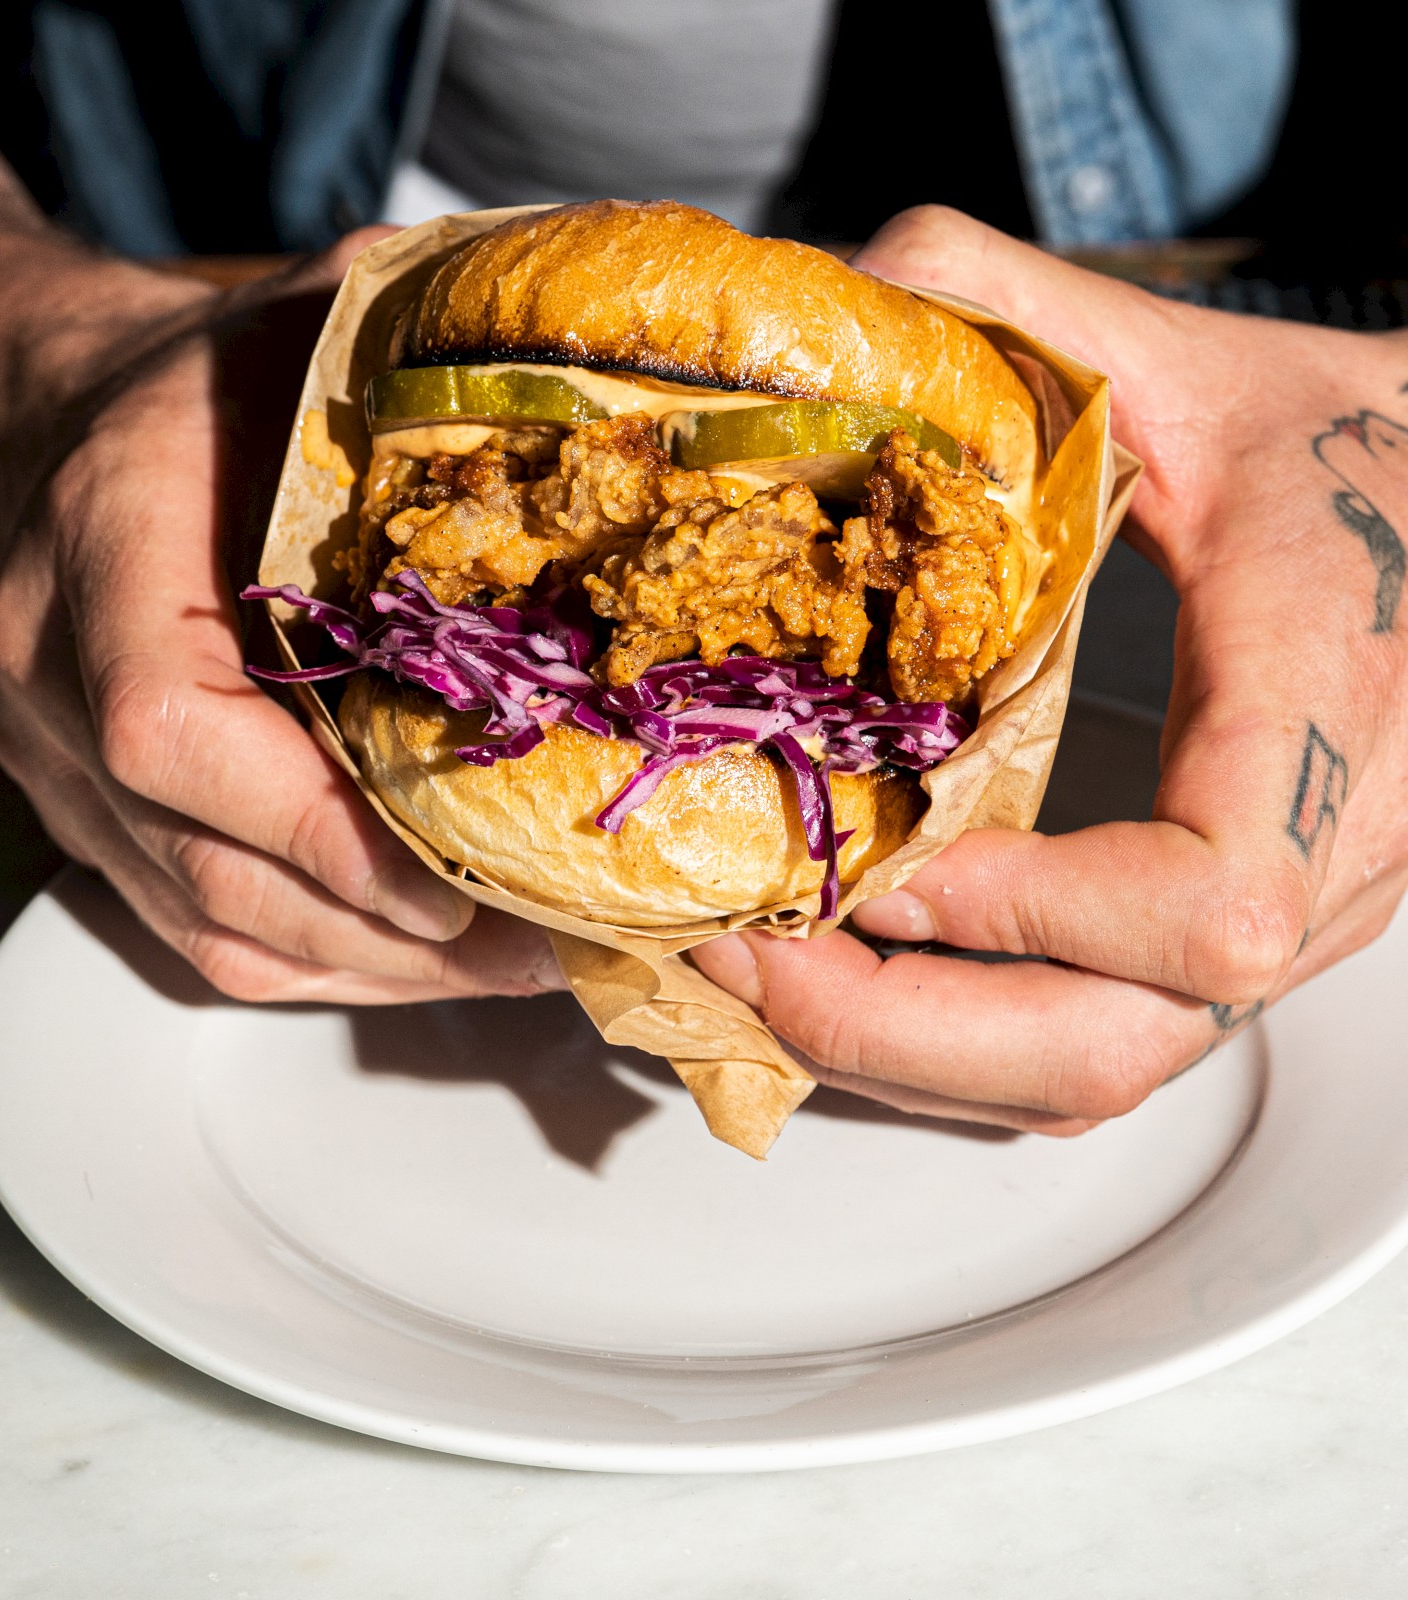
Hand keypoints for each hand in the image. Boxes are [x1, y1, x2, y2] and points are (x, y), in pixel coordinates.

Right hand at [0, 236, 562, 1002]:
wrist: (89, 429)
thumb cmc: (218, 388)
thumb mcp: (311, 332)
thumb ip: (416, 359)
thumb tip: (600, 373)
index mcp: (104, 546)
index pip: (165, 727)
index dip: (306, 826)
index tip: (441, 884)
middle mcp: (57, 676)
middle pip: (205, 864)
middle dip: (384, 931)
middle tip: (537, 946)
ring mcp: (66, 765)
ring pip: (209, 925)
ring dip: (373, 966)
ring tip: (513, 964)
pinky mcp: (104, 818)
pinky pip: (203, 933)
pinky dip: (326, 961)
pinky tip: (428, 956)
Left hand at [695, 207, 1407, 1131]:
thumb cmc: (1345, 455)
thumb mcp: (1191, 362)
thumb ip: (1014, 306)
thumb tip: (835, 292)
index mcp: (1325, 703)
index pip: (1212, 902)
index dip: (1035, 912)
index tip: (881, 865)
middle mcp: (1316, 861)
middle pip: (1115, 1044)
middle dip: (897, 1027)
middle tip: (738, 955)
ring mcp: (1274, 931)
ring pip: (1091, 1076)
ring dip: (900, 1054)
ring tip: (754, 974)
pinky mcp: (1227, 955)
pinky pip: (1085, 1054)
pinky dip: (946, 1049)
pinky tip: (843, 988)